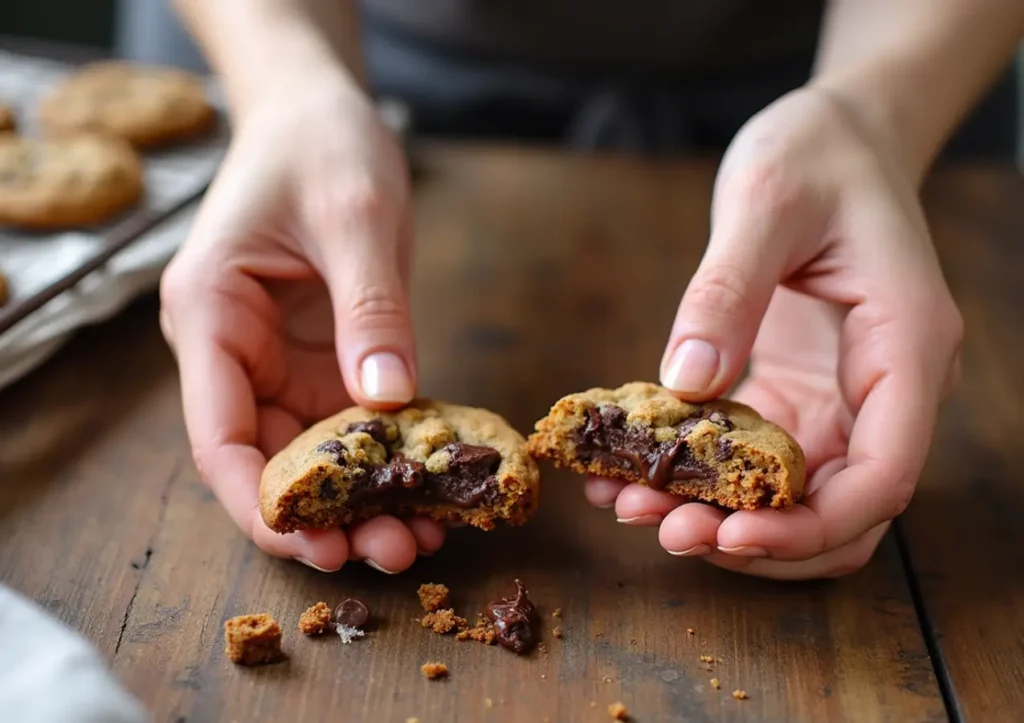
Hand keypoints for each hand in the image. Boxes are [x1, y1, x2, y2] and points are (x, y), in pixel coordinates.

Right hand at [160, 78, 445, 572]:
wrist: (321, 112)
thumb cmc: (320, 144)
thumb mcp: (354, 217)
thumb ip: (371, 308)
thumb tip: (387, 399)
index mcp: (211, 315)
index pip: (217, 435)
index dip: (259, 502)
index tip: (313, 545)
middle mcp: (235, 349)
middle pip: (265, 459)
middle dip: (322, 517)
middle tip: (389, 551)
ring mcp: (278, 358)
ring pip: (310, 452)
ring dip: (358, 498)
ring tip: (419, 535)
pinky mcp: (322, 357)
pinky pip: (349, 423)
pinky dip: (383, 460)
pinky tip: (426, 488)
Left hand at [585, 86, 962, 578]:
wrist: (834, 138)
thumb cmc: (816, 154)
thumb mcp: (765, 202)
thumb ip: (727, 291)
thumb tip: (687, 383)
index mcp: (904, 343)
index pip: (883, 474)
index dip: (811, 525)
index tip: (728, 533)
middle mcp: (882, 385)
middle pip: (841, 509)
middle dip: (757, 537)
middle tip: (665, 530)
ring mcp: (841, 395)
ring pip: (796, 498)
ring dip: (722, 519)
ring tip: (634, 507)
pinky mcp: (798, 393)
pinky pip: (756, 463)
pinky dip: (703, 480)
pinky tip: (634, 472)